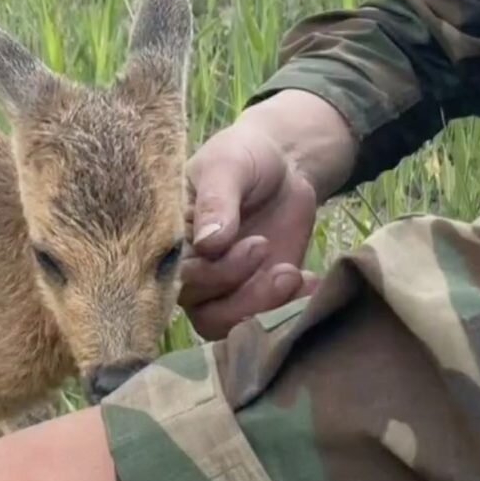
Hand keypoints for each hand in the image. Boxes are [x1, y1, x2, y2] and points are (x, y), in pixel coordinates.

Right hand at [180, 90, 356, 339]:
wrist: (284, 164)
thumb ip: (216, 202)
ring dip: (261, 306)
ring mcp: (220, 288)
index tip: (238, 242)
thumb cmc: (244, 157)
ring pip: (225, 323)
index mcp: (169, 238)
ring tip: (292, 273)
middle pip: (199, 306)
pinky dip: (287, 309)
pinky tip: (309, 282)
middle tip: (265, 247)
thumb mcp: (228, 166)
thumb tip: (208, 244)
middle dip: (238, 286)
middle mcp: (187, 270)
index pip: (174, 274)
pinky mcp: (253, 295)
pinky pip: (260, 320)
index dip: (205, 272)